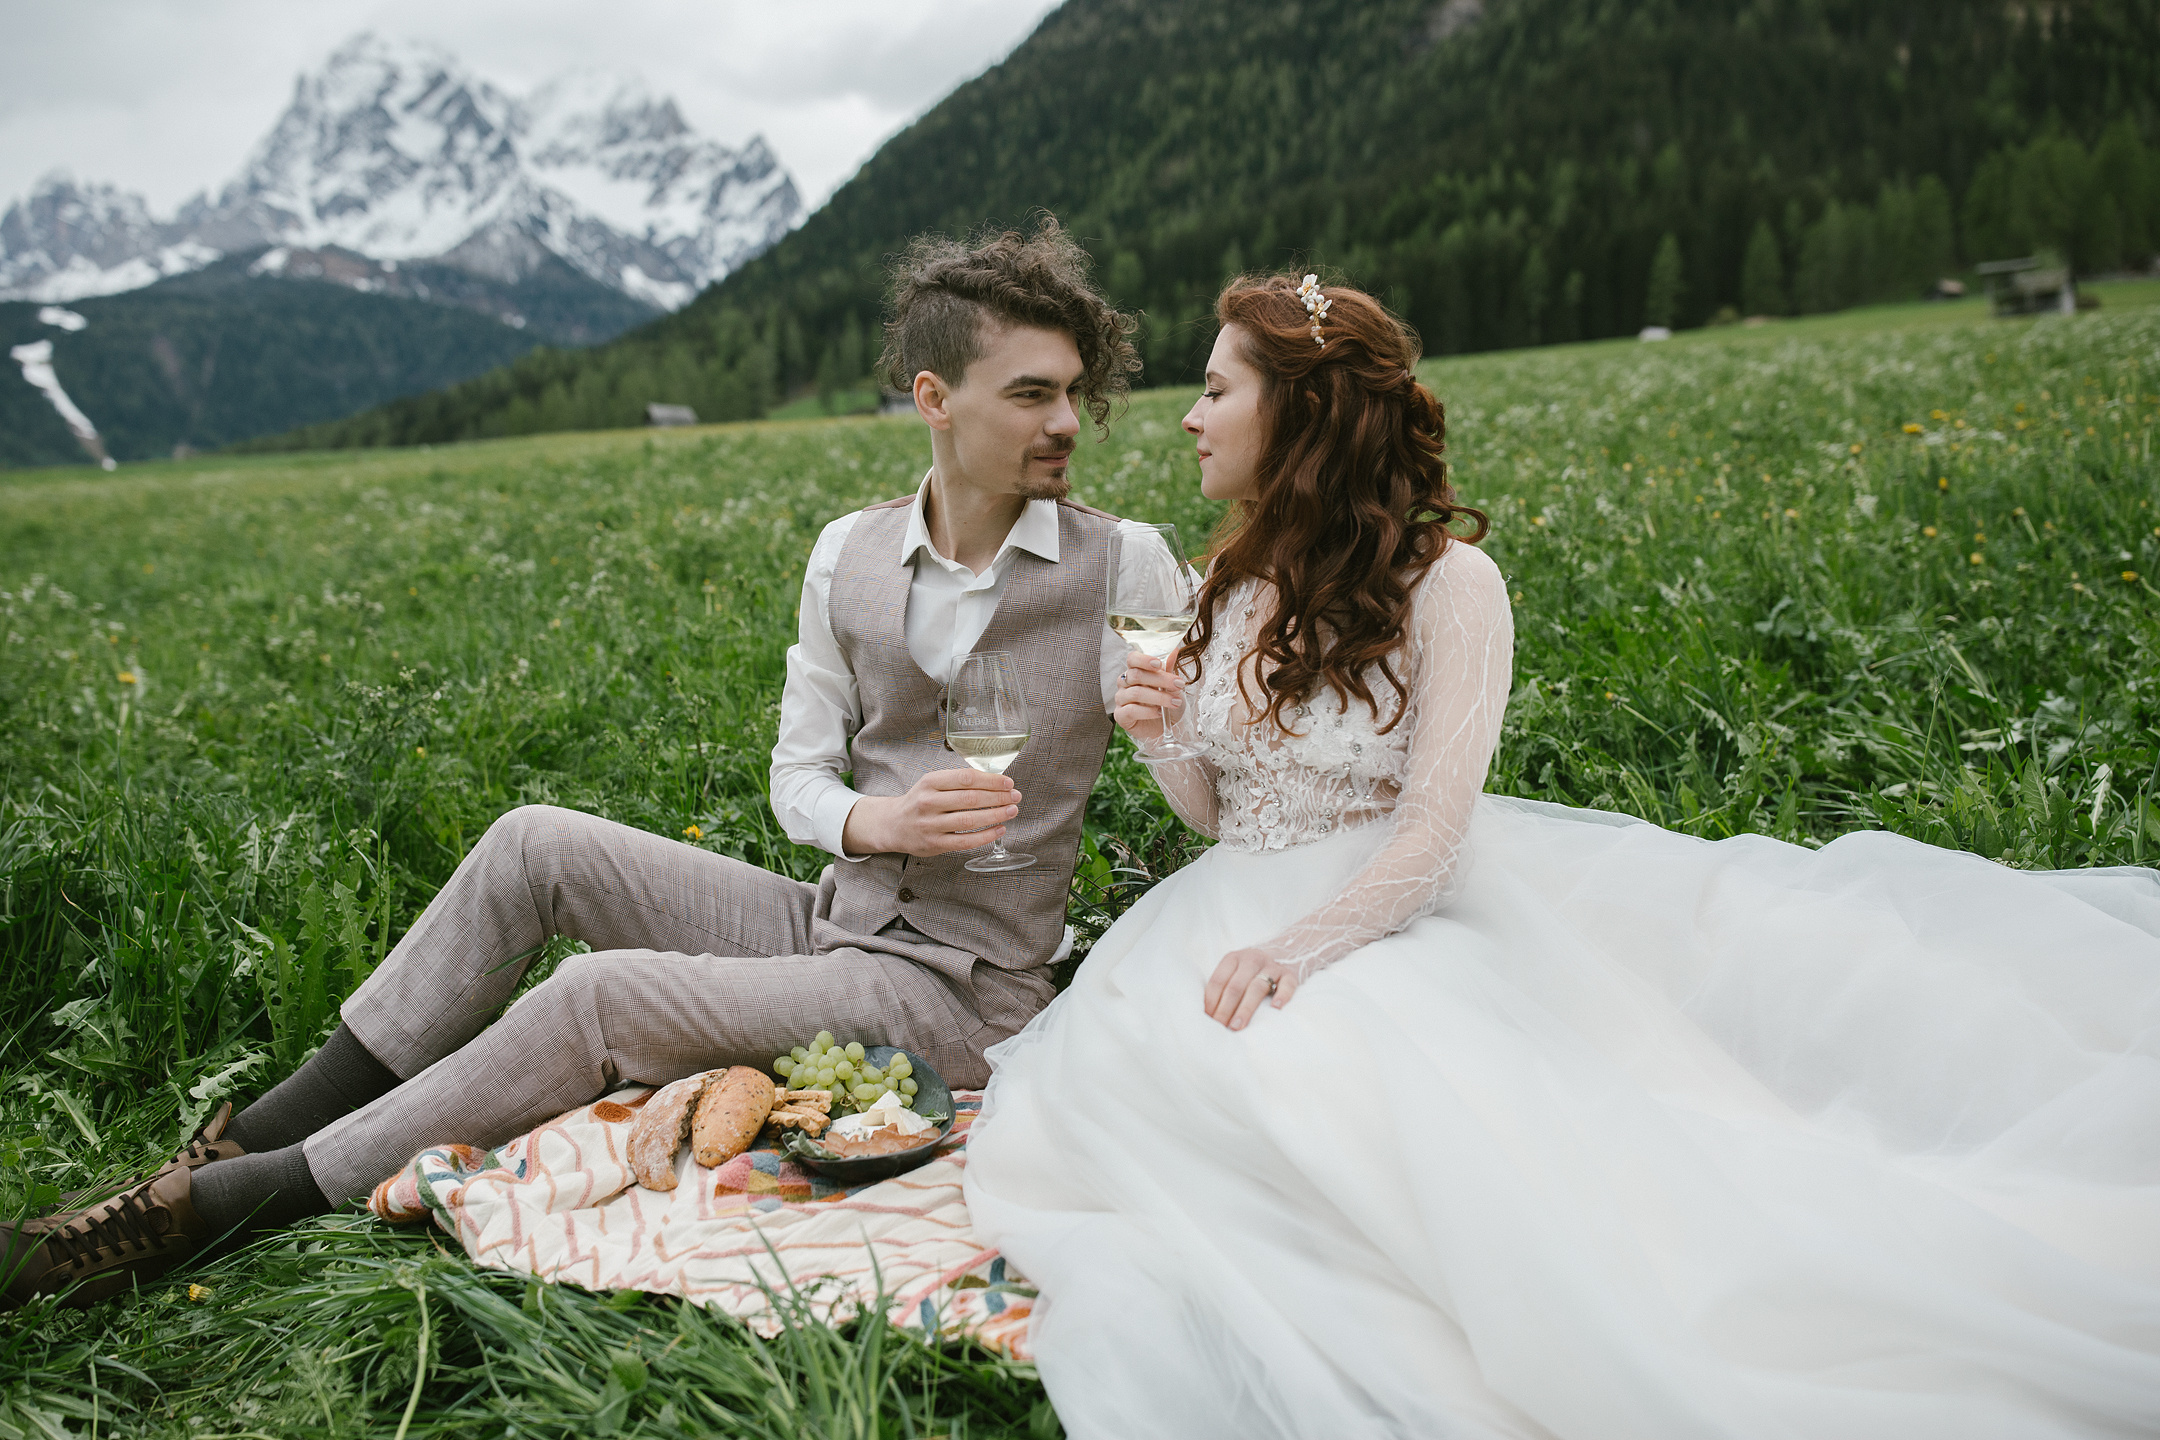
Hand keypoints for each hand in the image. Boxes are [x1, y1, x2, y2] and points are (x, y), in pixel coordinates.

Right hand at [843, 770, 1021, 857]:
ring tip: (1011, 811)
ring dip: (995, 815)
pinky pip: (966, 841)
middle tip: (1015, 796)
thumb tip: (994, 781)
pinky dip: (986, 835)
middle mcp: (928, 802)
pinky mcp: (935, 844)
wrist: (893, 825)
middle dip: (998, 797)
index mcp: (930, 783)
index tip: (1008, 782)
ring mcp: (931, 825)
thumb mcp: (932, 784)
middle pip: (971, 799)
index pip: (966, 778)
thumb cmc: (919, 802)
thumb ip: (957, 782)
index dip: (991, 780)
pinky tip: (999, 829)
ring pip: (970, 820)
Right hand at [1115, 652, 1185, 744]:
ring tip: (1175, 702)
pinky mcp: (1121, 716)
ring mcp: (1121, 699)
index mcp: (1135, 672)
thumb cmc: (1167, 705)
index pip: (1132, 659)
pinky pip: (1130, 710)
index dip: (1144, 660)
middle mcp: (1125, 683)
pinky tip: (1159, 713)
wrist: (1167, 729)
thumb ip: (1169, 668)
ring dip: (1159, 697)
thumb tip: (1174, 650)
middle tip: (1179, 685)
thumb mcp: (1172, 686)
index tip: (1160, 664)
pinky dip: (1147, 711)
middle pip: (1136, 675)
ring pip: (1135, 693)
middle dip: (1161, 680)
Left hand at [1204, 947, 1298, 1029]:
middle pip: (1235, 986)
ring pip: (1257, 987)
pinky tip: (1276, 1008)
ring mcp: (1272, 966)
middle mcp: (1251, 959)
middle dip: (1225, 1009)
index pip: (1218, 981)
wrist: (1284, 953)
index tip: (1208, 1020)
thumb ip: (1222, 988)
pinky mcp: (1290, 974)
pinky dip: (1282, 995)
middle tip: (1221, 1028)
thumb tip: (1207, 1015)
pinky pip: (1287, 984)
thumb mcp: (1235, 972)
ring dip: (1245, 1008)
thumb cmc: (1251, 971)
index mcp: (1233, 959)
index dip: (1211, 1001)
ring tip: (1237, 1026)